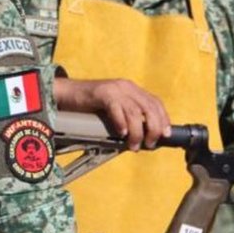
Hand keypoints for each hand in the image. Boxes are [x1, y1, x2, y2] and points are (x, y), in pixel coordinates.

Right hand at [54, 76, 170, 149]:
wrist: (67, 94)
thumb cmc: (90, 106)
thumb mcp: (115, 109)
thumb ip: (128, 117)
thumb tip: (142, 138)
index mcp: (132, 89)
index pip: (156, 102)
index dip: (164, 119)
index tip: (166, 135)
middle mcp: (127, 87)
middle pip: (150, 107)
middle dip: (154, 128)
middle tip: (149, 144)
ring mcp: (115, 89)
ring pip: (135, 112)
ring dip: (137, 132)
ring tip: (133, 145)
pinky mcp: (102, 93)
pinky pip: (117, 108)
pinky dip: (122, 123)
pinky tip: (121, 134)